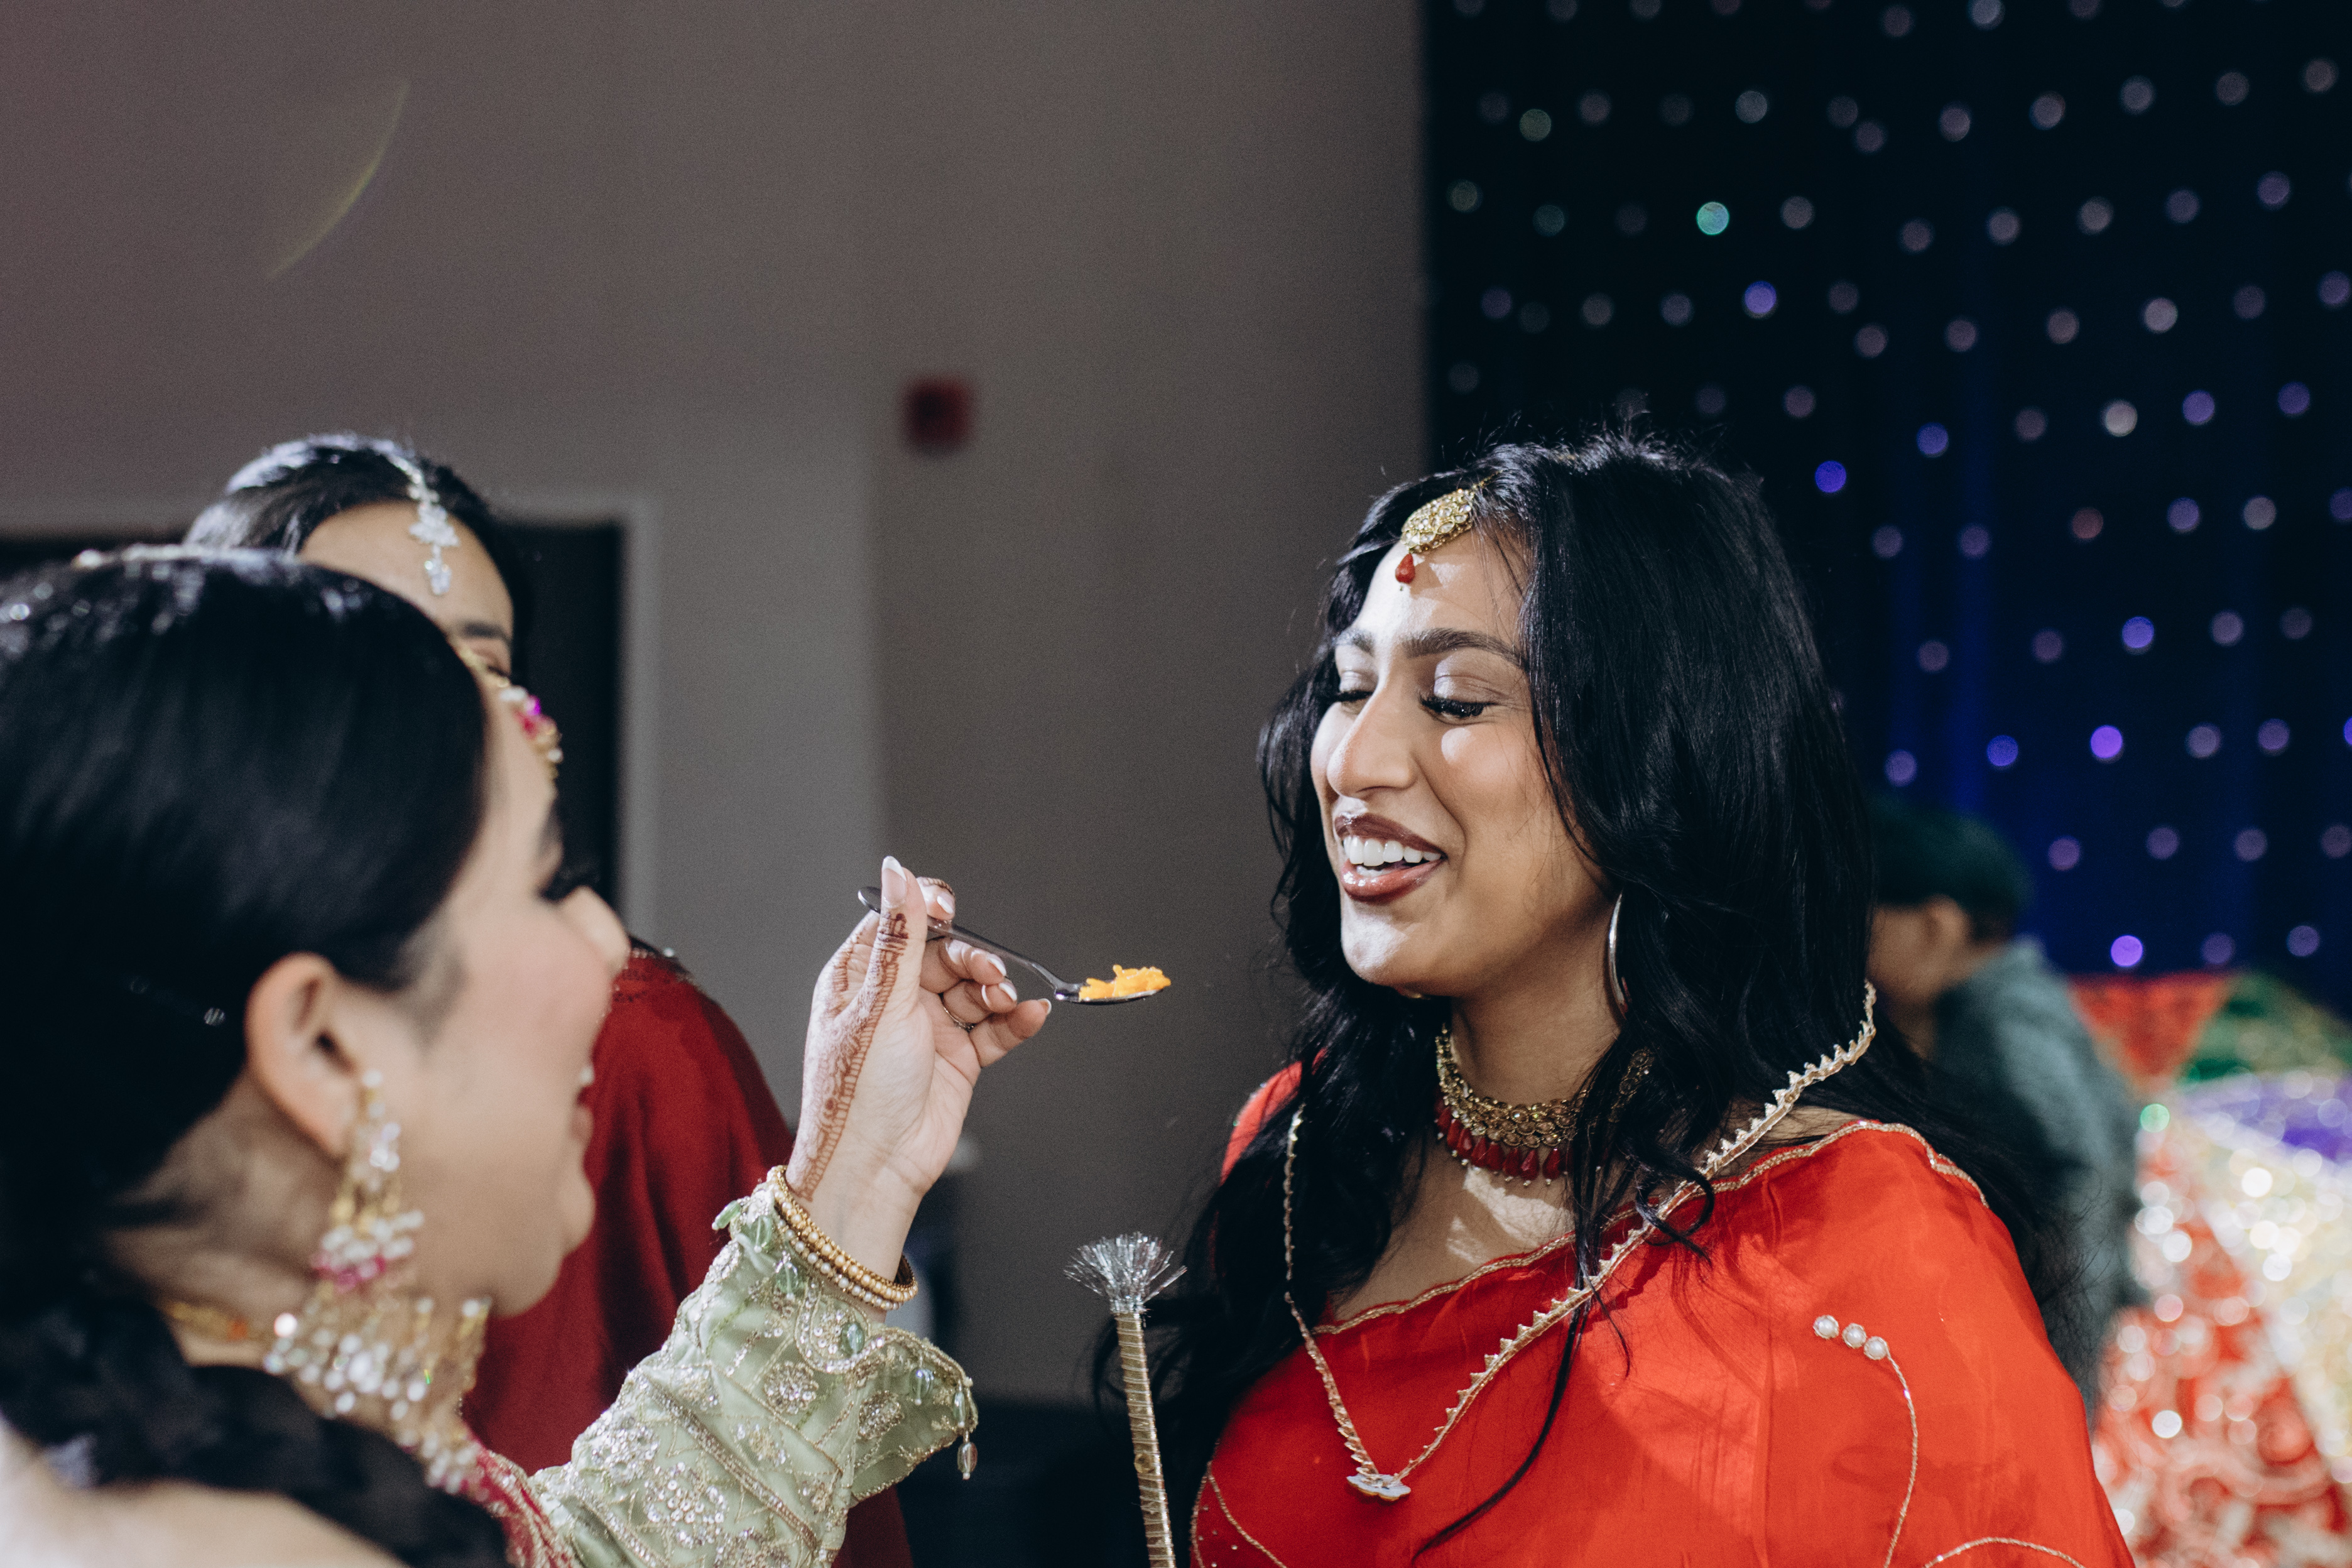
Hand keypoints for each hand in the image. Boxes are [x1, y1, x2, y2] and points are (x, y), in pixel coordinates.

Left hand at [786, 856, 1050, 1275]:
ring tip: (1006, 1001)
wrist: (877, 1166)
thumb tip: (897, 868)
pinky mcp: (958, 1059)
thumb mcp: (881, 1003)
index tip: (952, 909)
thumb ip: (900, 935)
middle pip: (945, 953)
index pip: (899, 923)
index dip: (929, 911)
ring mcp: (927, 1029)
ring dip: (996, 989)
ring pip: (973, 989)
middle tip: (988, 974)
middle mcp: (893, 999)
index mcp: (859, 978)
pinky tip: (1031, 1016)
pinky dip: (1013, 1020)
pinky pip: (993, 1027)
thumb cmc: (859, 1090)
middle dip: (972, 958)